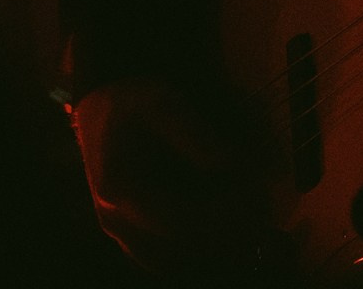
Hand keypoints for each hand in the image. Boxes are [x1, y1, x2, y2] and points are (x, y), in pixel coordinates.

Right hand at [72, 74, 270, 274]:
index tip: (254, 199)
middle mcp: (116, 222)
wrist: (102, 109)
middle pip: (176, 251)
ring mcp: (121, 233)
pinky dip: (198, 246)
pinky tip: (228, 226)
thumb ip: (197, 136)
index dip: (221, 214)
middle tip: (260, 217)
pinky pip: (167, 256)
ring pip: (172, 261)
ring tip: (250, 224)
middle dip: (221, 238)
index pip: (178, 220)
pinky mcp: (132, 235)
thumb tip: (235, 166)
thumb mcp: (163, 102)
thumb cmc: (132, 101)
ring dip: (212, 248)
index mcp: (120, 190)